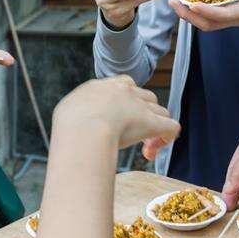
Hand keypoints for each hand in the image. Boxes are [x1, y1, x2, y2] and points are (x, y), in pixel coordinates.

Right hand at [53, 76, 180, 156]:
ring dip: (155, 127)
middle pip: (146, 97)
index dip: (126, 102)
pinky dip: (167, 138)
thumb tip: (73, 121)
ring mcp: (140, 105)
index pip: (124, 85)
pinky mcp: (153, 123)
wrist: (82, 130)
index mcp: (102, 87)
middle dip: (143, 114)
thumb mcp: (67, 111)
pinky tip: (152, 152)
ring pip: (160, 111)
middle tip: (132, 136)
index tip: (118, 120)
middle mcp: (125, 91)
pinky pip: (171, 127)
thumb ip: (76, 112)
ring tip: (144, 148)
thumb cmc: (69, 126)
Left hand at [168, 0, 238, 31]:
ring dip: (188, 12)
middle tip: (172, 0)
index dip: (206, 10)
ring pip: (206, 22)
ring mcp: (233, 20)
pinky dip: (196, 10)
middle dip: (188, 13)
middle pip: (208, 23)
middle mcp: (237, 18)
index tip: (191, 2)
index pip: (223, 14)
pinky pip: (210, 17)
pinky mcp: (231, 17)